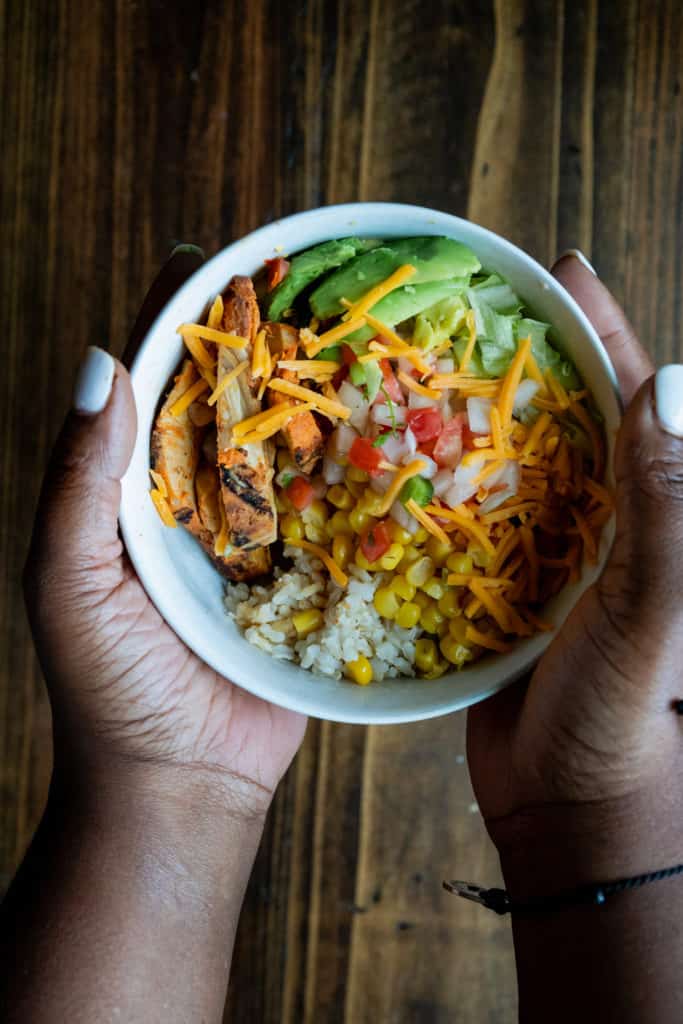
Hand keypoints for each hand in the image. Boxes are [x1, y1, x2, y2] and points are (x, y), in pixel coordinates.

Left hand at [24, 248, 306, 816]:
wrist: (181, 783)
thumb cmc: (110, 690)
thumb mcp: (68, 583)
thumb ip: (79, 481)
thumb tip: (100, 365)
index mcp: (131, 491)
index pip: (152, 384)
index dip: (175, 319)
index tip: (205, 258)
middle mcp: (194, 500)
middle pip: (225, 398)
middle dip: (256, 335)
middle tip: (297, 271)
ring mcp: (254, 534)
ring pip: (285, 443)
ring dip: (313, 386)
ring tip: (350, 325)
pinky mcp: (305, 570)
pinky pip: (331, 506)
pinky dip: (354, 460)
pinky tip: (387, 418)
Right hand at [467, 254, 682, 893]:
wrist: (571, 808)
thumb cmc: (625, 720)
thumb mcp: (653, 615)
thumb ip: (665, 511)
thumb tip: (663, 389)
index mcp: (652, 514)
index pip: (631, 403)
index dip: (601, 333)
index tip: (562, 271)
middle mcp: (604, 521)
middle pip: (567, 416)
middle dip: (530, 355)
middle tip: (475, 305)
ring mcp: (548, 553)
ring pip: (510, 462)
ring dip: (473, 413)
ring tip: (424, 362)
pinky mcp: (497, 588)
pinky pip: (466, 520)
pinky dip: (437, 484)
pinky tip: (399, 458)